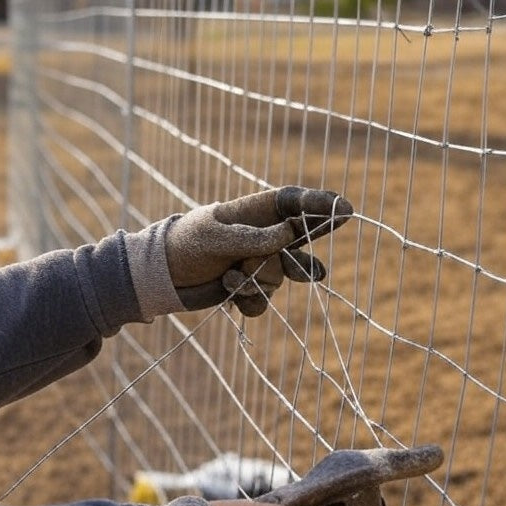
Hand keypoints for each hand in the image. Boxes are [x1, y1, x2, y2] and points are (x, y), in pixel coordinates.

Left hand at [165, 187, 352, 315]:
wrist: (161, 277)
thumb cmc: (184, 245)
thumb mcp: (214, 237)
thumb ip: (252, 237)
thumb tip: (290, 232)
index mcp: (253, 213)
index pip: (293, 204)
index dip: (320, 204)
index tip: (344, 207)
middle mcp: (261, 237)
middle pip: (298, 245)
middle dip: (299, 262)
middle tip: (310, 271)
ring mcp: (258, 263)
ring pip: (280, 278)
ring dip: (256, 281)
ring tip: (229, 275)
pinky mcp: (250, 288)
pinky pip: (264, 301)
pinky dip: (247, 300)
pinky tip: (227, 291)